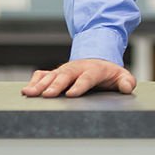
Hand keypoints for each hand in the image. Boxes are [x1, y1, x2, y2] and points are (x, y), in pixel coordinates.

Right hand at [21, 59, 136, 97]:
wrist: (97, 58)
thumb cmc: (108, 72)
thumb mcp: (121, 75)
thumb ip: (126, 81)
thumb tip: (127, 87)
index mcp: (94, 69)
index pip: (87, 77)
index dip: (80, 85)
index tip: (72, 94)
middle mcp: (77, 68)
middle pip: (65, 76)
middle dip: (56, 85)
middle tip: (47, 95)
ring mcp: (65, 70)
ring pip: (51, 75)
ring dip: (40, 84)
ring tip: (29, 93)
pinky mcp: (55, 72)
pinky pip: (43, 74)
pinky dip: (35, 81)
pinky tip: (27, 90)